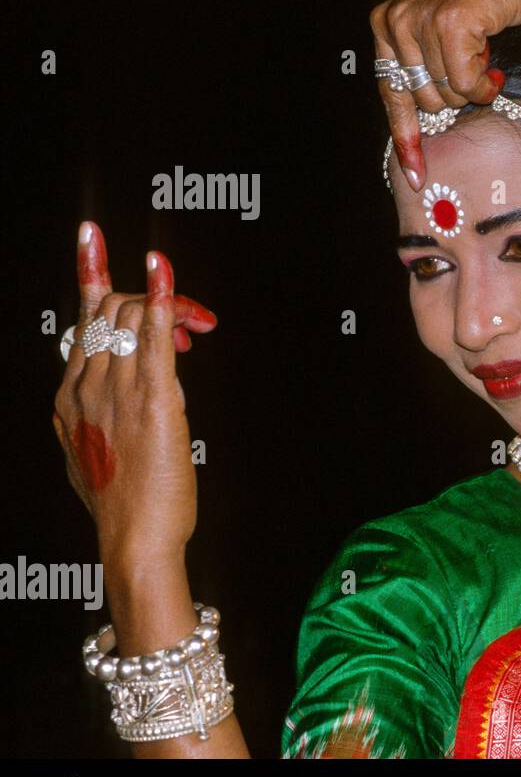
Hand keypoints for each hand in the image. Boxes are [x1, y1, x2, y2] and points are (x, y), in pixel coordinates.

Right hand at [52, 222, 217, 570]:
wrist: (134, 538)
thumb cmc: (124, 504)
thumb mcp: (96, 453)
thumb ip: (100, 415)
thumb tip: (119, 393)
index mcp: (69, 398)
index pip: (81, 323)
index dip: (98, 282)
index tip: (92, 238)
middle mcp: (85, 387)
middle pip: (108, 312)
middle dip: (149, 301)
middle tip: (190, 322)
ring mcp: (115, 391)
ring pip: (129, 318)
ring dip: (166, 302)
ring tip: (194, 316)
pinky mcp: (152, 400)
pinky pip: (150, 338)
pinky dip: (159, 299)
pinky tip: (165, 274)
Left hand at [370, 0, 520, 191]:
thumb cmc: (488, 4)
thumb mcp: (443, 35)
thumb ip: (425, 70)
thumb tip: (420, 136)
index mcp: (386, 24)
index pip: (392, 95)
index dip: (406, 139)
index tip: (415, 176)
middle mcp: (396, 20)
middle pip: (425, 101)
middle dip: (456, 94)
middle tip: (475, 65)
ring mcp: (420, 20)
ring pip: (447, 94)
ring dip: (473, 85)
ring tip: (484, 55)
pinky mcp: (449, 23)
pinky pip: (466, 83)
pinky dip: (485, 83)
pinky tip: (494, 63)